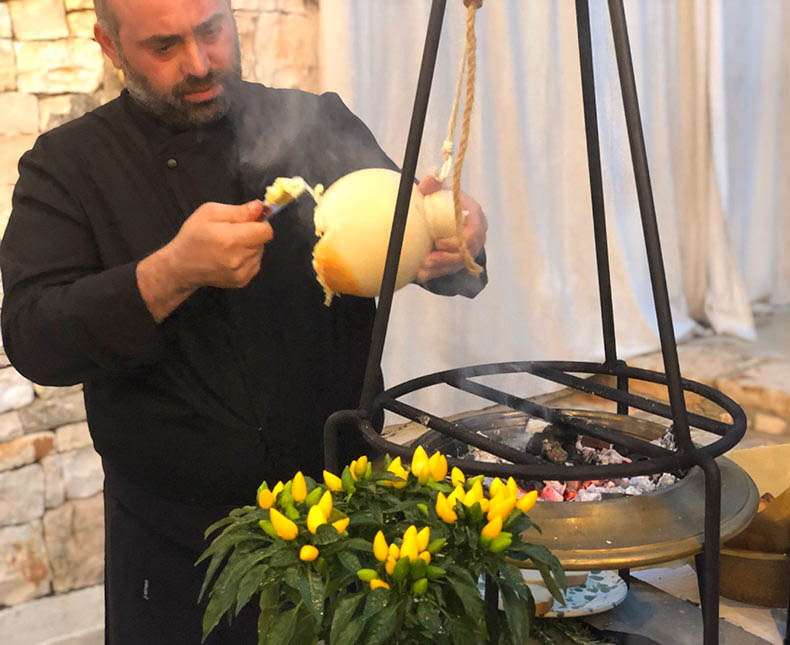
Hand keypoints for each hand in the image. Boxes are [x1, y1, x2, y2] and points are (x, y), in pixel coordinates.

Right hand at [137, 200, 272, 321]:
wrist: (181, 266)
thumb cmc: (193, 236)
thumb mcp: (210, 213)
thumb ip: (239, 210)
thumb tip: (260, 207)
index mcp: (232, 239)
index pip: (266, 231)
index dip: (260, 222)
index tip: (248, 221)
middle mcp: (239, 259)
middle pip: (263, 241)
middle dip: (252, 234)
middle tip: (232, 232)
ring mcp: (241, 273)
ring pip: (259, 253)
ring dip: (250, 246)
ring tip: (229, 245)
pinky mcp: (242, 281)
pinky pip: (255, 264)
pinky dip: (247, 258)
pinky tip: (231, 256)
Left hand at [414, 175, 486, 282]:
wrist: (442, 215)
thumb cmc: (441, 202)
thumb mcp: (437, 192)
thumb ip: (432, 187)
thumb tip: (430, 181)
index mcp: (475, 216)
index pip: (474, 232)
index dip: (457, 240)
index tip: (438, 242)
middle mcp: (477, 236)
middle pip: (466, 253)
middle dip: (446, 259)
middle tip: (427, 260)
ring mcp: (470, 250)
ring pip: (457, 264)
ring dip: (438, 268)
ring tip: (421, 269)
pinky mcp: (460, 261)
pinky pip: (449, 270)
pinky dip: (434, 273)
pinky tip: (420, 274)